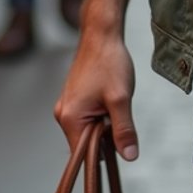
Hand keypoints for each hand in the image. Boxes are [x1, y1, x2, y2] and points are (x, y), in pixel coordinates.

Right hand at [55, 28, 138, 160]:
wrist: (102, 35)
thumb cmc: (109, 63)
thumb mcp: (121, 99)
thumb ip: (124, 130)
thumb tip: (129, 157)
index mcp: (70, 119)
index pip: (84, 155)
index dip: (105, 153)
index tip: (120, 141)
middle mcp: (63, 115)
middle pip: (87, 145)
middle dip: (106, 136)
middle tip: (119, 113)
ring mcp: (67, 107)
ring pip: (89, 131)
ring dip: (105, 124)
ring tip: (114, 101)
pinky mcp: (74, 100)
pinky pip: (88, 119)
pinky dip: (101, 114)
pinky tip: (109, 98)